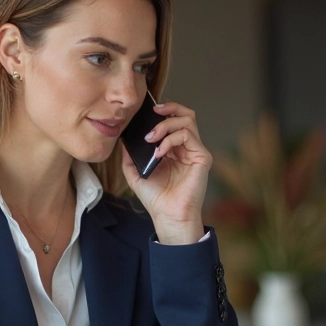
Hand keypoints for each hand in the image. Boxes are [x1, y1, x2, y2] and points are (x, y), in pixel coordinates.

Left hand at [121, 101, 210, 244]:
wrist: (167, 216)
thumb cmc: (156, 198)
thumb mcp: (135, 173)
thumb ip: (129, 156)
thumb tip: (124, 139)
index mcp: (173, 148)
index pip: (173, 120)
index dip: (163, 111)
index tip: (147, 111)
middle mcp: (186, 147)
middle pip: (184, 114)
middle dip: (168, 109)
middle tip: (152, 114)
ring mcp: (195, 151)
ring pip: (187, 121)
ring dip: (166, 125)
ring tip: (152, 138)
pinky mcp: (202, 157)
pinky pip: (188, 136)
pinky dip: (171, 139)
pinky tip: (160, 152)